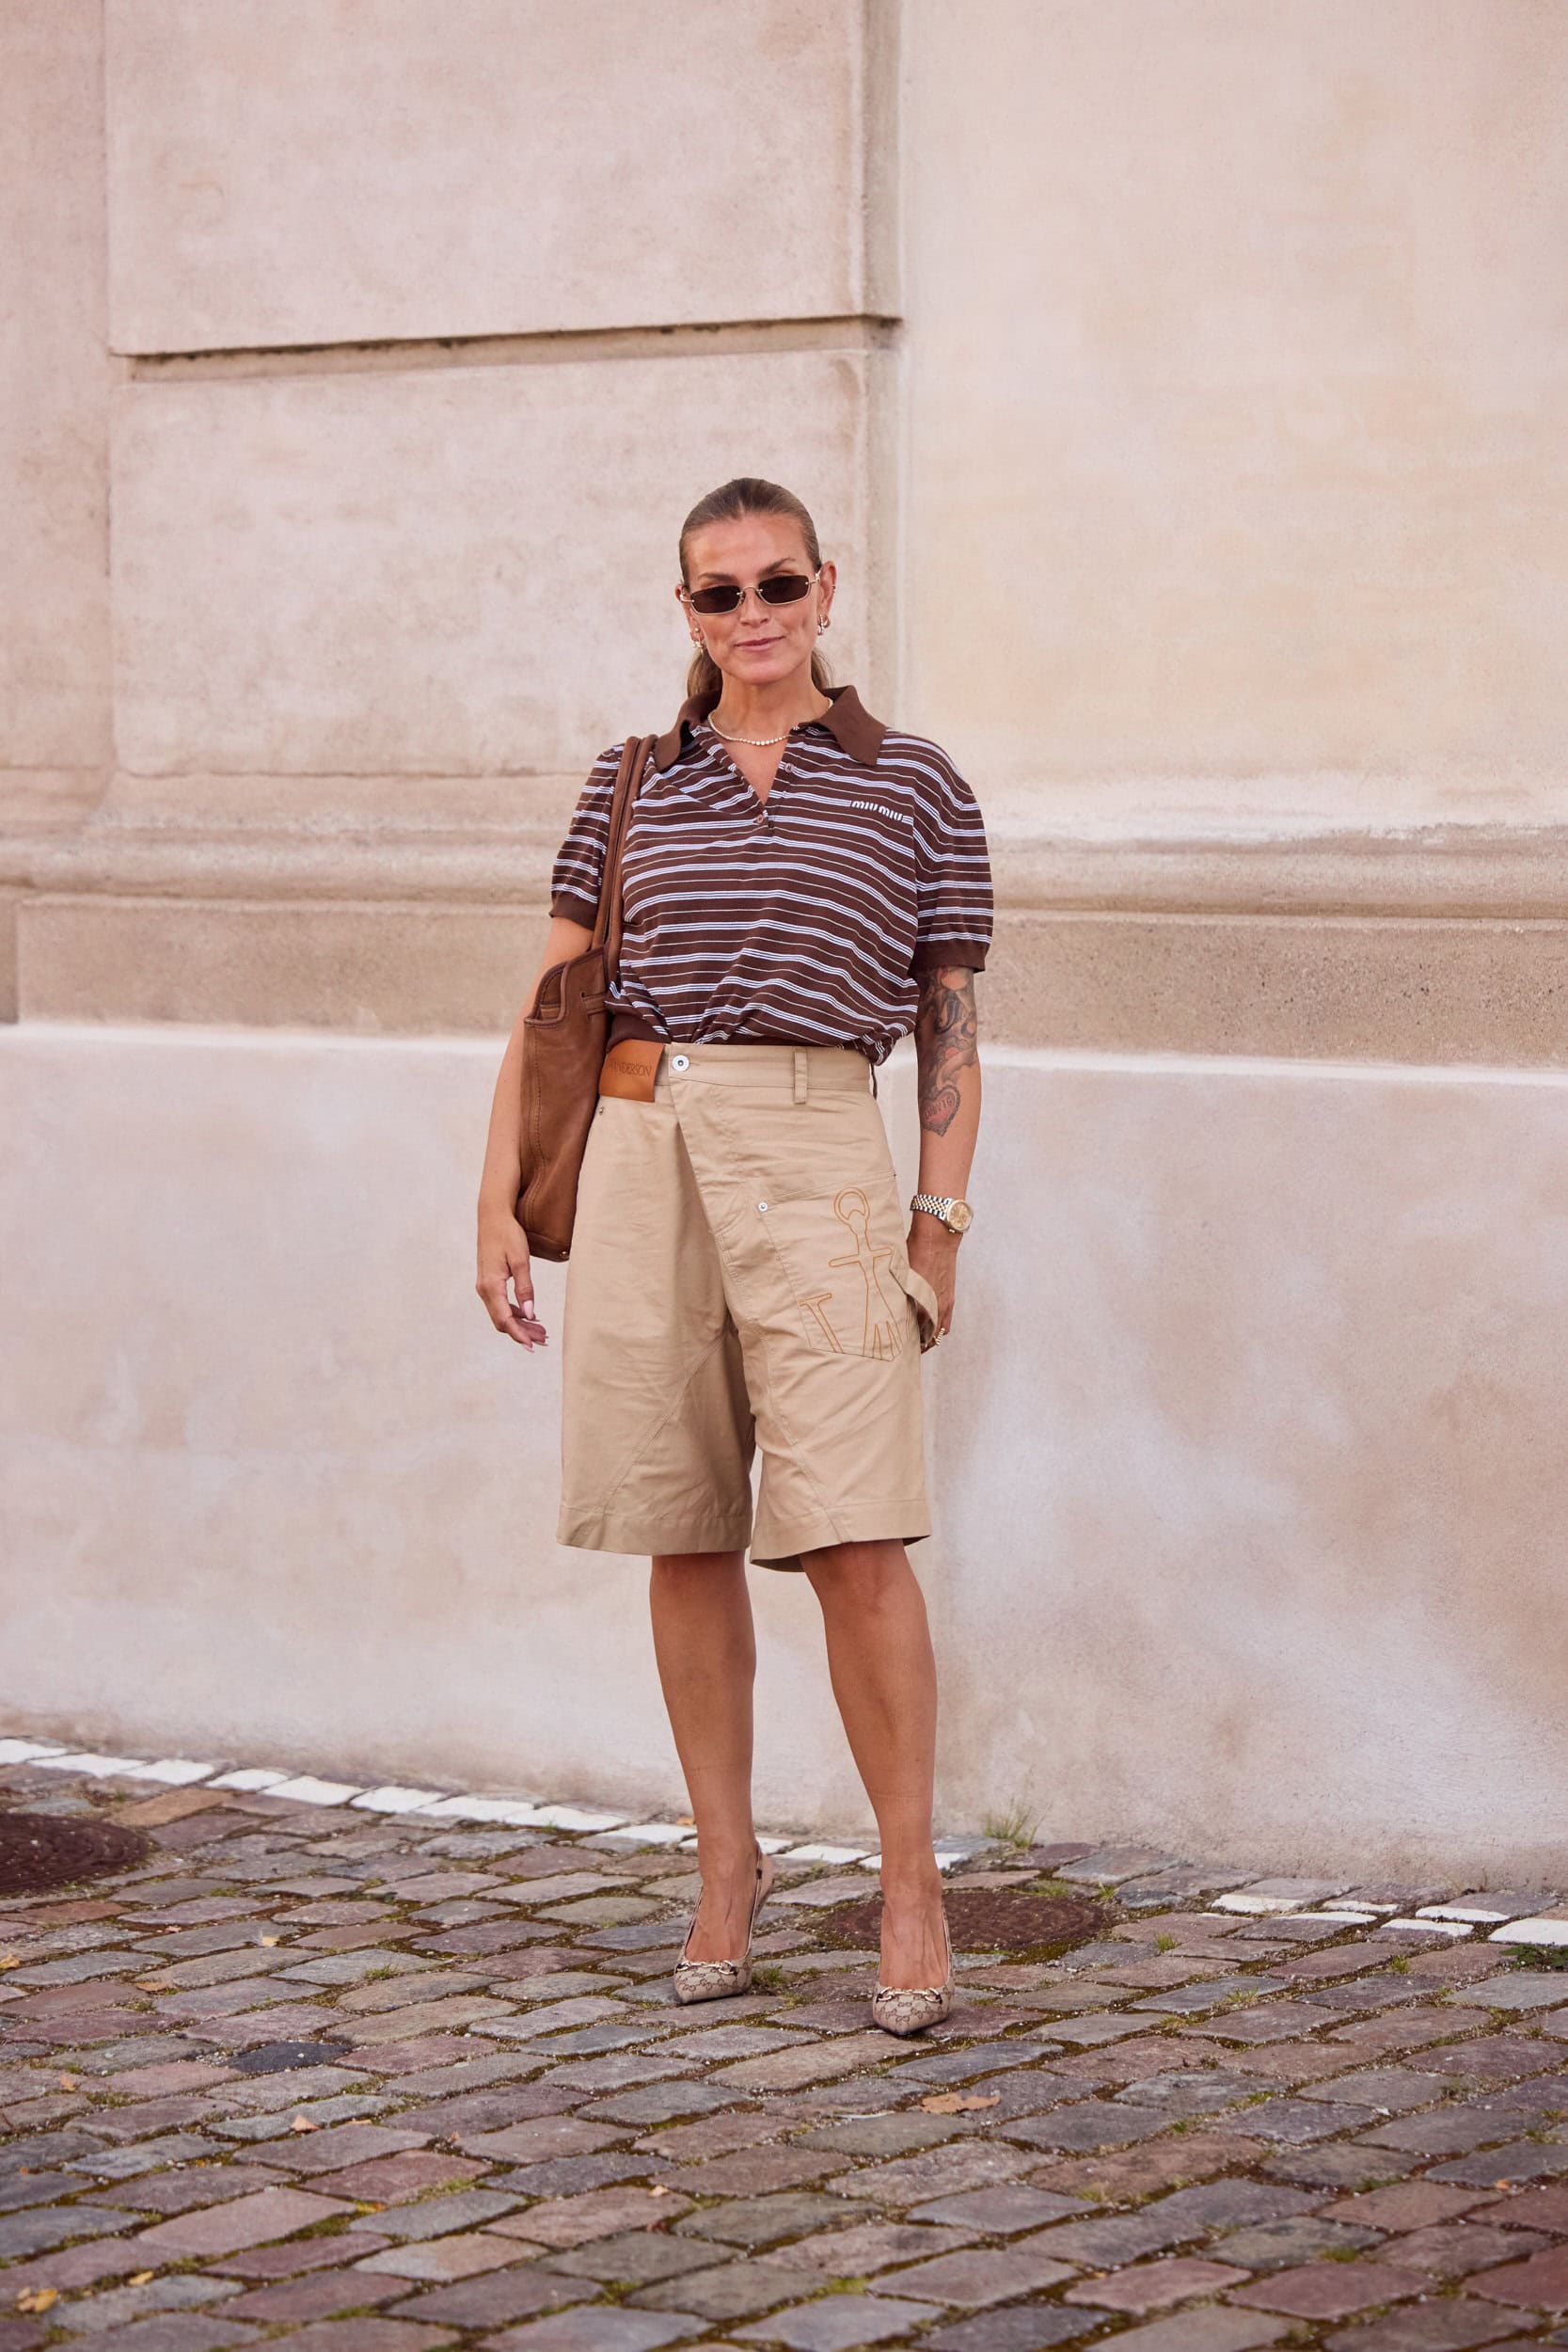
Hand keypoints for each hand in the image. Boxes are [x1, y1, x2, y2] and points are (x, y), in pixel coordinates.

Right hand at [477, 1210, 547, 1349]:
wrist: (492, 1216)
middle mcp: (484, 1289)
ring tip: (541, 1332)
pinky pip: (500, 1305)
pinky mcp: (488, 1282)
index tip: (532, 1346)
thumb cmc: (508, 1234)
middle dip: (522, 1333)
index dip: (519, 1335)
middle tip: (544, 1340)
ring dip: (520, 1325)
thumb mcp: (521, 1260)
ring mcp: (485, 1287)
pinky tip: (529, 1316)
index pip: (504, 1319)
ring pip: (501, 1314)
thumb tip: (530, 1313)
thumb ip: (525, 1287)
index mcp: (491, 1286)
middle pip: (502, 1321)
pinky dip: (515, 1313)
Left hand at [906, 1216, 959, 1340]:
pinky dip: (940, 1327)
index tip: (902, 1348)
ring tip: (921, 1343)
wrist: (939, 1237)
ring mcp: (946, 1301)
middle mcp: (937, 1305)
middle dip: (921, 1344)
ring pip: (941, 1329)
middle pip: (931, 1335)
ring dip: (932, 1337)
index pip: (918, 1332)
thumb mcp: (901, 1273)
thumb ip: (896, 1292)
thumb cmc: (916, 1251)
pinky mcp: (950, 1295)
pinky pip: (947, 1319)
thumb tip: (884, 1304)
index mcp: (923, 1301)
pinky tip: (932, 1327)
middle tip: (910, 1349)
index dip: (911, 1343)